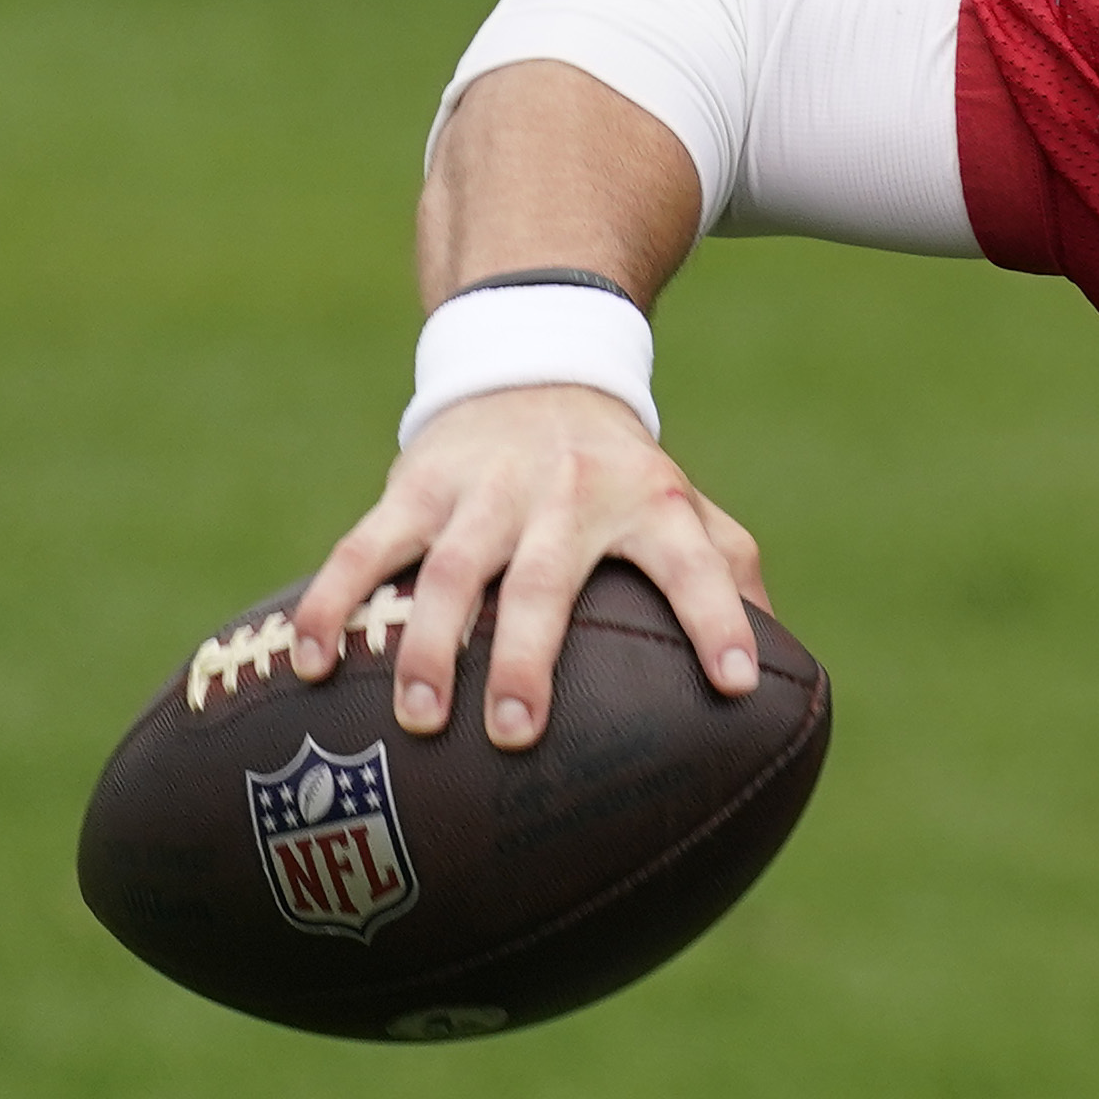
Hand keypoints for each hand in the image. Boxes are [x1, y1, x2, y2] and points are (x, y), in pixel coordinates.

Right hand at [292, 384, 767, 749]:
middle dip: (531, 657)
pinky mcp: (417, 485)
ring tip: (420, 718)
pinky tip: (313, 665)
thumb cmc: (622, 477)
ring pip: (451, 569)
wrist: (536, 366)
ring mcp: (488, 489)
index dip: (721, 620)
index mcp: (654, 504)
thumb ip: (733, 578)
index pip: (700, 564)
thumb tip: (785, 678)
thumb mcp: (686, 509)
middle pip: (549, 580)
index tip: (737, 685)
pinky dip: (336, 603)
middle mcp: (573, 495)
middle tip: (517, 733)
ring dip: (430, 644)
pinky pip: (366, 548)